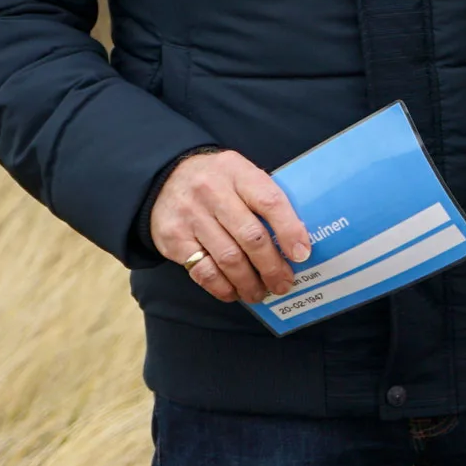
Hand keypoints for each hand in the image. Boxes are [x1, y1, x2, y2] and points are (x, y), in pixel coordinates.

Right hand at [150, 150, 311, 305]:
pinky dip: (223, 288)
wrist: (164, 178)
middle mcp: (212, 192)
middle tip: (284, 283)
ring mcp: (191, 216)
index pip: (269, 201)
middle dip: (272, 266)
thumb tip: (297, 240)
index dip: (290, 230)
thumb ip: (264, 198)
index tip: (302, 254)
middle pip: (251, 236)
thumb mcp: (240, 173)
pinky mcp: (174, 239)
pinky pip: (204, 271)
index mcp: (237, 171)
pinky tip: (235, 292)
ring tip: (261, 293)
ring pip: (228, 259)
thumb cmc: (216, 181)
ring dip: (250, 283)